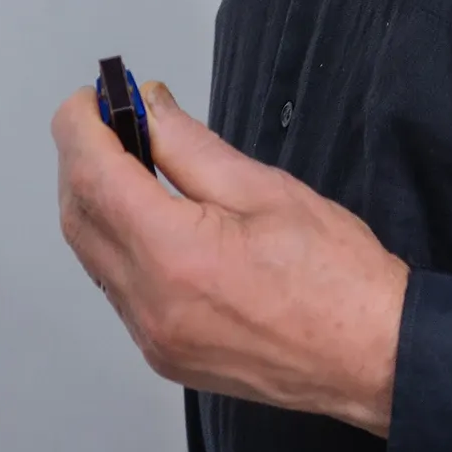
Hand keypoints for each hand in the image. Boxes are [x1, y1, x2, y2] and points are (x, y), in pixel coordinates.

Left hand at [53, 80, 409, 434]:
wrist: (372, 357)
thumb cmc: (336, 276)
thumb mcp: (267, 189)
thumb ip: (192, 147)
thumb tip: (150, 110)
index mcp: (176, 256)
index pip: (94, 177)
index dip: (82, 126)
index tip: (93, 95)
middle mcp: (151, 304)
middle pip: (79, 216)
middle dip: (82, 158)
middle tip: (110, 116)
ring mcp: (153, 338)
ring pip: (92, 254)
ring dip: (94, 200)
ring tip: (127, 159)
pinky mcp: (163, 355)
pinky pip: (116, 288)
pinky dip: (116, 242)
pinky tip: (145, 215)